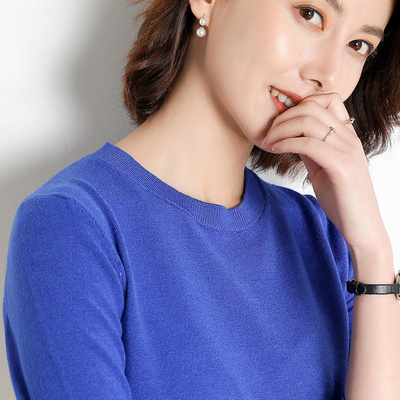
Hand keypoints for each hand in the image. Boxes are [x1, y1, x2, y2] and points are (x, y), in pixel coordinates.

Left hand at [261, 93, 387, 254]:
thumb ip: (311, 149)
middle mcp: (350, 138)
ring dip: (281, 129)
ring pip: (309, 121)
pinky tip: (276, 150)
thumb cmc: (341, 198)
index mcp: (347, 136)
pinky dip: (287, 144)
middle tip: (268, 133)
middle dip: (284, 117)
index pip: (328, 100)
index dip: (300, 105)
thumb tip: (291, 136)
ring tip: (268, 142)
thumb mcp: (323, 167)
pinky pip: (309, 144)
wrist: (361, 227)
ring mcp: (348, 151)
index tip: (281, 122)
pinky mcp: (342, 167)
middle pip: (313, 106)